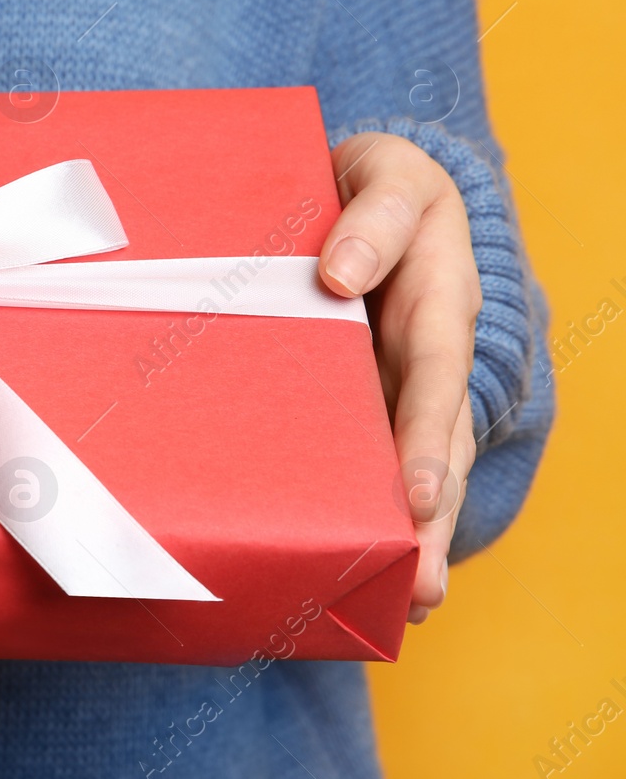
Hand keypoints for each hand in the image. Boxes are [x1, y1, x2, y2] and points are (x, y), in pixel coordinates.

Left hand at [319, 133, 479, 624]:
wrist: (364, 192)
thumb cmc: (373, 185)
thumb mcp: (387, 176)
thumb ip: (374, 217)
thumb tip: (339, 274)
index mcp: (438, 304)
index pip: (435, 378)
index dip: (425, 436)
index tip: (414, 494)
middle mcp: (428, 360)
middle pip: (436, 445)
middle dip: (431, 518)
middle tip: (420, 583)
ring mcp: (400, 389)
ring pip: (416, 468)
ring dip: (413, 536)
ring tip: (410, 602)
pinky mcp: (364, 407)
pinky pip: (370, 463)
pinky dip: (375, 515)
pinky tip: (369, 574)